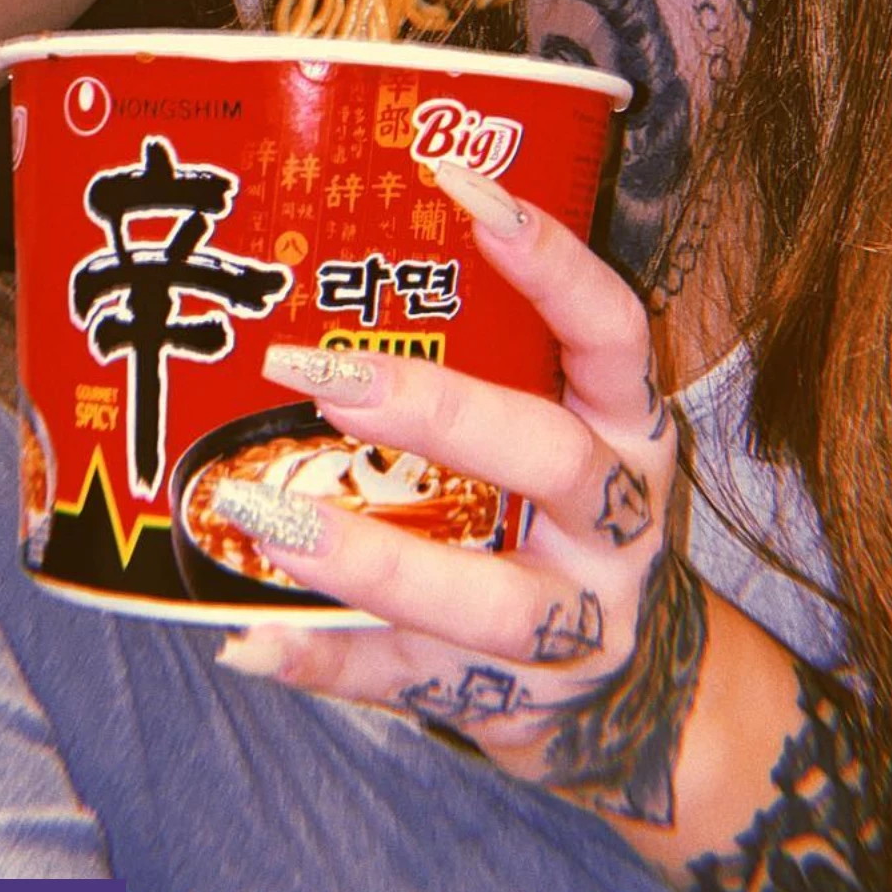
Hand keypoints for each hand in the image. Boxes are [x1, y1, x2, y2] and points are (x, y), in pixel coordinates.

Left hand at [212, 159, 705, 827]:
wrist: (645, 688)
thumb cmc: (568, 517)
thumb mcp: (566, 424)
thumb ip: (491, 359)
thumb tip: (327, 254)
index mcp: (629, 427)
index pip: (610, 330)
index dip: (550, 259)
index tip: (463, 187)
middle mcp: (620, 521)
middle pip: (550, 459)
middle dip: (436, 412)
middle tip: (321, 375)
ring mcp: (579, 624)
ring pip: (495, 601)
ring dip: (376, 559)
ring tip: (268, 515)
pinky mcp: (518, 704)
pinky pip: (416, 685)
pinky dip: (329, 662)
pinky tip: (246, 638)